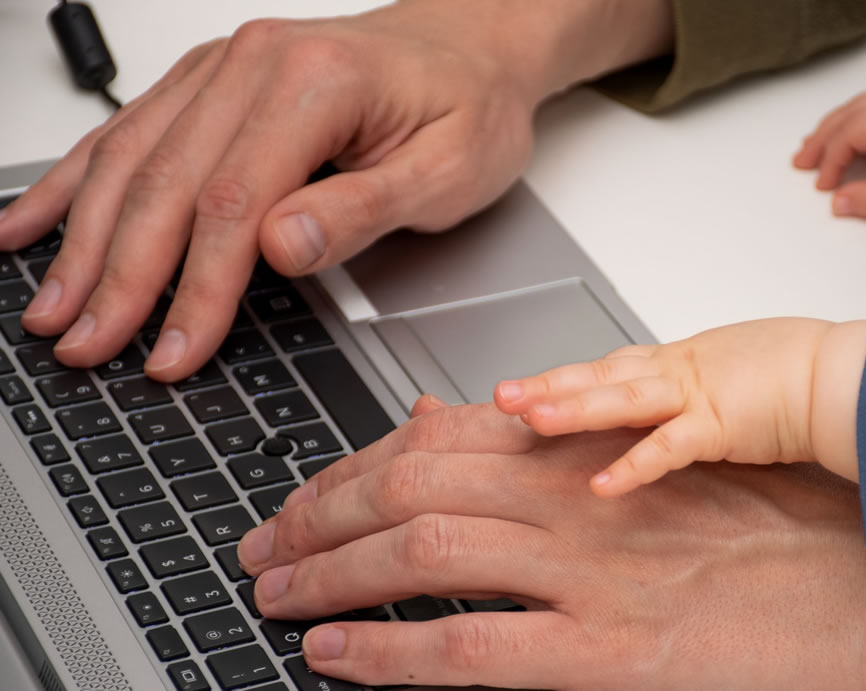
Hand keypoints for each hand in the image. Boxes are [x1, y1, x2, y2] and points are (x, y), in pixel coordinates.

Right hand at [0, 0, 672, 380]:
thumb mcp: (449, 169)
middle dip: (119, 276)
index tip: (173, 349)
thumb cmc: (470, 104)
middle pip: (166, 182)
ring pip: (132, 158)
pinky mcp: (214, 82)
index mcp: (315, 83)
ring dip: (84, 237)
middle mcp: (255, 64)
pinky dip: (80, 181)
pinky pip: (129, 131)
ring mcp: (226, 69)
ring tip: (48, 306)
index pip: (233, 202)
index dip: (196, 288)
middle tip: (83, 344)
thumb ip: (364, 209)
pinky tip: (38, 220)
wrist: (473, 45)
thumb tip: (282, 247)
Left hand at [236, 402, 865, 689]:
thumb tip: (472, 426)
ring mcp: (591, 576)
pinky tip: (334, 656)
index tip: (314, 487)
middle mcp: (582, 502)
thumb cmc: (799, 530)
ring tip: (274, 590)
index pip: (441, 437)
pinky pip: (467, 648)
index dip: (356, 462)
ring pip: (420, 551)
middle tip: (267, 541)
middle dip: (318, 512)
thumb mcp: (690, 468)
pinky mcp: (610, 655)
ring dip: (329, 570)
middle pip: (411, 485)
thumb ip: (578, 446)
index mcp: (601, 453)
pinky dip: (387, 650)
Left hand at [493, 318, 865, 495]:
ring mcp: (697, 395)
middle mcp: (678, 371)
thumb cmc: (800, 372)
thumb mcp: (732, 374)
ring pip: (622, 398)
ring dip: (573, 407)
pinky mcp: (722, 424)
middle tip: (501, 396)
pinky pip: (670, 447)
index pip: (610, 369)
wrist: (844, 375)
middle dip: (547, 385)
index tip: (526, 389)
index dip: (566, 378)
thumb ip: (694, 392)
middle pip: (600, 375)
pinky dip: (634, 466)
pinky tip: (600, 485)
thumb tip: (676, 408)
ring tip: (530, 417)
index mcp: (679, 361)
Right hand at [793, 82, 865, 218]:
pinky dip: (862, 117)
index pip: (852, 133)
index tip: (823, 187)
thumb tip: (841, 202)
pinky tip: (860, 130)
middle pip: (853, 112)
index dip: (831, 161)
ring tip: (819, 145)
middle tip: (801, 162)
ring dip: (839, 124)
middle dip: (823, 137)